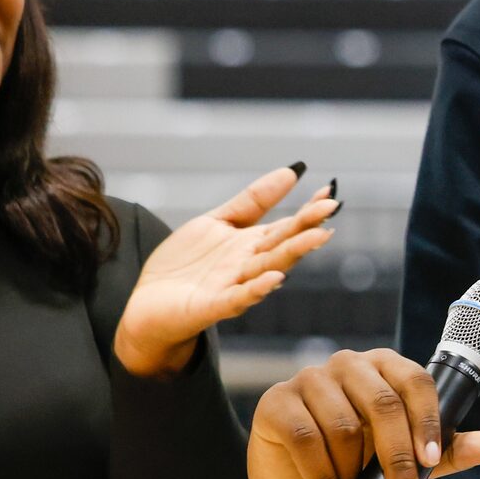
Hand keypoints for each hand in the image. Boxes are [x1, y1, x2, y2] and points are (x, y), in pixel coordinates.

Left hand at [112, 165, 336, 377]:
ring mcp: (233, 286)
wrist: (148, 304)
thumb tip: (290, 172)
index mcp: (252, 244)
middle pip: (282, 245)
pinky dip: (257, 289)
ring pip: (268, 268)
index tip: (328, 193)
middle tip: (330, 209)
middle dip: (306, 229)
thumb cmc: (185, 265)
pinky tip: (274, 277)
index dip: (307, 211)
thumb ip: (252, 201)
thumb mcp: (217, 222)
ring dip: (293, 253)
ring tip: (316, 237)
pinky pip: (238, 298)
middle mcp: (249, 265)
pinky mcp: (212, 306)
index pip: (286, 226)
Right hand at [238, 348, 479, 478]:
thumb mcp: (411, 461)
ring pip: (343, 425)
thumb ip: (452, 450)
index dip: (427, 421)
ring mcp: (309, 379)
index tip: (432, 460)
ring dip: (353, 472)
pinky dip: (322, 477)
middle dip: (397, 458)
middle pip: (382, 403)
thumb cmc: (362, 468)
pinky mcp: (275, 402)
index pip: (416, 381)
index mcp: (386, 368)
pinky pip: (305, 438)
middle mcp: (348, 364)